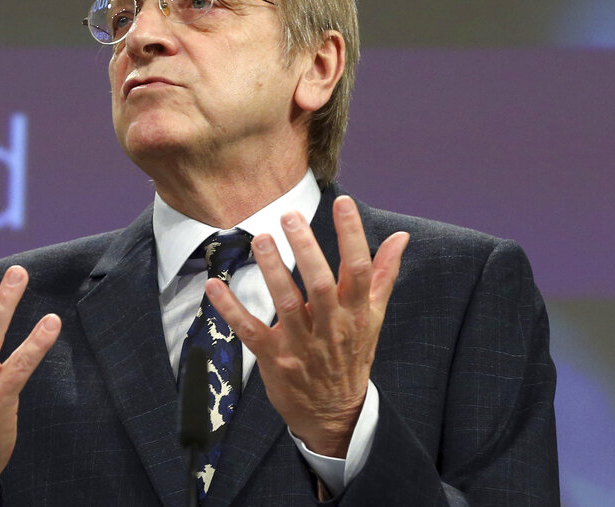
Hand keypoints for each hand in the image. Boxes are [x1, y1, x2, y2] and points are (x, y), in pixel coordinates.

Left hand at [205, 195, 408, 456]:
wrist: (334, 412)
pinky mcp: (274, 358)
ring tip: (260, 239)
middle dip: (306, 249)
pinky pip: (250, 331)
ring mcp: (301, 344)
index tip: (343, 202)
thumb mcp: (373, 318)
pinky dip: (231, 310)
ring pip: (287, 304)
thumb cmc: (351, 354)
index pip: (358, 269)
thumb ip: (382, 275)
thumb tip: (400, 237)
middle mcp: (331, 327)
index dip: (352, 235)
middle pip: (320, 285)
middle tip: (291, 216)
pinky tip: (214, 286)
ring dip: (272, 271)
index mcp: (356, 313)